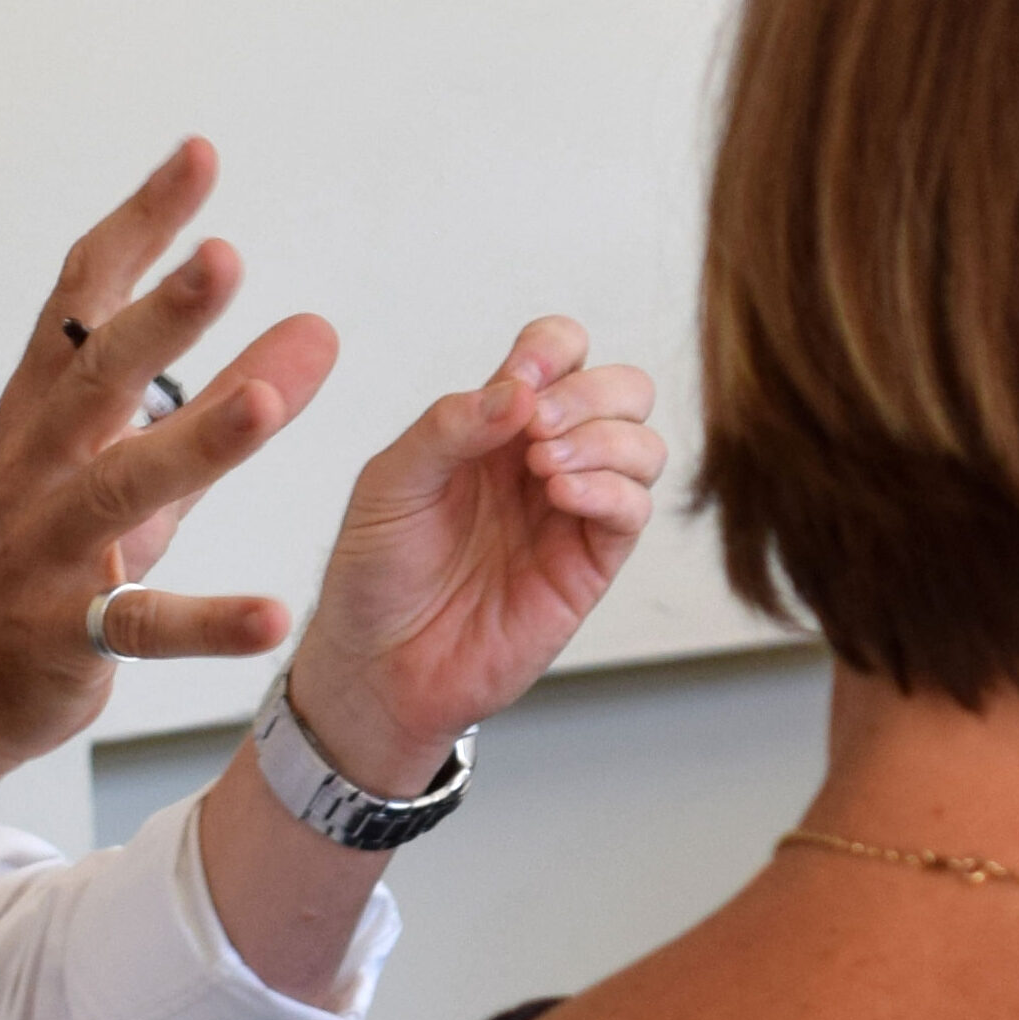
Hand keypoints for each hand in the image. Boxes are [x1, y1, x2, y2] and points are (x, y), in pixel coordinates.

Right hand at [0, 141, 338, 757]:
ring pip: (119, 488)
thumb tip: (323, 327)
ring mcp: (47, 549)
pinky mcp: (65, 633)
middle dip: (158, 315)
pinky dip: (208, 624)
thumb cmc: (49, 550)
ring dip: (193, 442)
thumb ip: (224, 395)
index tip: (200, 153)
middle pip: (97, 376)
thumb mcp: (135, 462)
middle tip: (227, 255)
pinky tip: (274, 615)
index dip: (140, 224)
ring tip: (266, 400)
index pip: (85, 296)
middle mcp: (40, 464)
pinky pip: (141, 626)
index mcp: (46, 408)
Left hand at [276, 318, 668, 790]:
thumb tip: (518, 391)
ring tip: (545, 468)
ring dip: (603, 439)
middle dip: (589, 393)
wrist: (378, 668)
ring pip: (642, 444)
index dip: (551, 351)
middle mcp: (543, 459)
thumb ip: (449, 427)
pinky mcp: (590, 563)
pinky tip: (561, 496)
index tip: (518, 379)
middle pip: (621, 389)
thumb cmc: (376, 574)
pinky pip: (635, 509)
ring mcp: (573, 510)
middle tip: (538, 427)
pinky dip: (611, 489)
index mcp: (495, 426)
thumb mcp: (390, 484)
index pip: (557, 352)